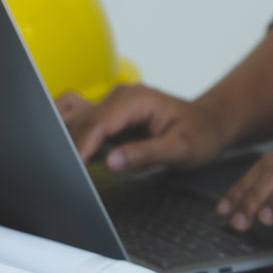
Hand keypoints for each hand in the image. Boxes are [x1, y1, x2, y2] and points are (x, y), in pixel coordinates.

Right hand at [56, 85, 235, 171]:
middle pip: (80, 121)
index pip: (96, 123)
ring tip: (60, 165)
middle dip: (69, 147)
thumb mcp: (182, 149)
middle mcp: (120, 96)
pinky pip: (80, 120)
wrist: (212, 123)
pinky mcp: (109, 115)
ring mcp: (112, 104)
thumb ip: (147, 154)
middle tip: (63, 175)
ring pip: (74, 119)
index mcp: (136, 100)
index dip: (80, 147)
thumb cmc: (203, 134)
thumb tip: (112, 162)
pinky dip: (69, 134)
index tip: (71, 169)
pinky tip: (65, 153)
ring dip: (65, 139)